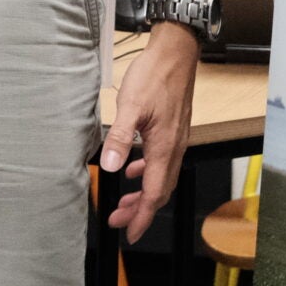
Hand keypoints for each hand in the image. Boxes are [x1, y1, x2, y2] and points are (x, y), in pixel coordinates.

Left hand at [100, 24, 198, 241]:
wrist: (176, 52)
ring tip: (126, 200)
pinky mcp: (173, 129)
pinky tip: (136, 167)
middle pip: (160, 191)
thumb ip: (120, 137)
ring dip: (144, 193)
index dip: (141, 217)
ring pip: (162, 177)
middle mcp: (175, 148)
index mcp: (165, 148)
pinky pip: (163, 161)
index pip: (155, 194)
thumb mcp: (131, 105)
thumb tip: (109, 165)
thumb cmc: (155, 75)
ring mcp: (176, 139)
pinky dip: (149, 172)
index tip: (129, 232)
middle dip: (140, 210)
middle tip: (119, 219)